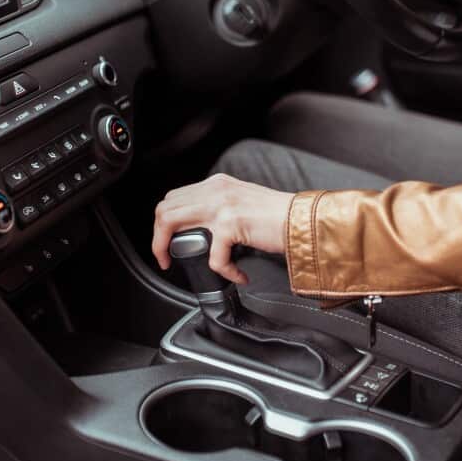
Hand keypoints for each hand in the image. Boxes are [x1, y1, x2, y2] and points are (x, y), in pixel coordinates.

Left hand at [152, 173, 294, 284]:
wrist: (304, 221)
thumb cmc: (280, 218)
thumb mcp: (243, 202)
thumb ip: (221, 209)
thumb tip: (201, 231)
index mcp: (217, 184)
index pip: (174, 197)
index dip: (163, 221)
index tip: (167, 241)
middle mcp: (215, 189)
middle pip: (165, 208)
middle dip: (157, 236)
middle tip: (165, 258)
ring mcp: (221, 204)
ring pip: (170, 222)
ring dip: (167, 248)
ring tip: (178, 265)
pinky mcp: (230, 223)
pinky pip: (213, 256)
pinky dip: (224, 271)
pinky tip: (238, 276)